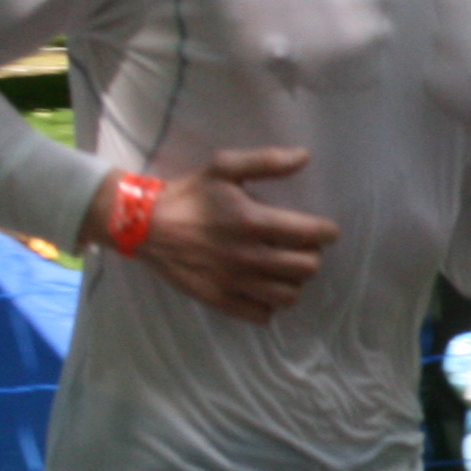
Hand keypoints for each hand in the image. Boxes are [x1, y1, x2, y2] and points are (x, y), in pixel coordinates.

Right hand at [127, 148, 337, 324]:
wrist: (143, 224)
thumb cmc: (189, 194)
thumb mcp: (224, 167)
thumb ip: (266, 161)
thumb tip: (304, 156)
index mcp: (253, 221)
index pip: (312, 235)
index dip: (326, 232)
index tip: (324, 229)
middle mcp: (247, 256)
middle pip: (306, 269)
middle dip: (311, 256)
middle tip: (299, 248)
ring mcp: (233, 282)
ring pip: (288, 296)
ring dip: (293, 282)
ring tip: (283, 268)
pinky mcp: (219, 300)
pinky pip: (261, 314)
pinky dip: (268, 304)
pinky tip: (261, 287)